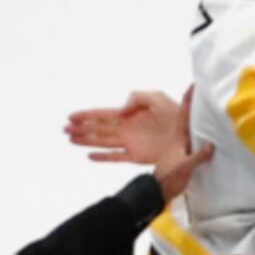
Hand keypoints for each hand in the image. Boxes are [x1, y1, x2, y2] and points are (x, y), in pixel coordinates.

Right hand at [69, 92, 210, 199]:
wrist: (191, 132)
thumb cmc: (176, 113)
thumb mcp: (156, 97)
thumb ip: (137, 98)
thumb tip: (120, 110)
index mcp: (129, 115)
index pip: (103, 115)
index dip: (87, 115)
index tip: (71, 116)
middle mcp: (127, 130)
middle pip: (98, 129)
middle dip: (81, 128)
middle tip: (64, 129)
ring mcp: (131, 143)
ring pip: (103, 142)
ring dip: (87, 141)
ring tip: (71, 140)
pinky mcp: (138, 156)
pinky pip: (117, 157)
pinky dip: (103, 157)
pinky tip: (90, 156)